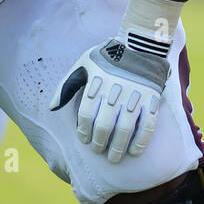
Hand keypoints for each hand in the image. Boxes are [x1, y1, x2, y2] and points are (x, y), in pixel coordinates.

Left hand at [50, 38, 169, 162]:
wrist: (140, 45)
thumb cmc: (107, 57)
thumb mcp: (82, 65)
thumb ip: (66, 86)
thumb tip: (52, 108)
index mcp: (97, 84)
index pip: (86, 115)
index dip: (83, 131)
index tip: (84, 140)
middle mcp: (115, 92)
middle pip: (104, 126)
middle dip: (99, 143)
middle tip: (97, 151)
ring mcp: (135, 97)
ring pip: (125, 129)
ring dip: (118, 147)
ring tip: (113, 158)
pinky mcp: (151, 99)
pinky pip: (147, 125)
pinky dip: (140, 141)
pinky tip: (134, 151)